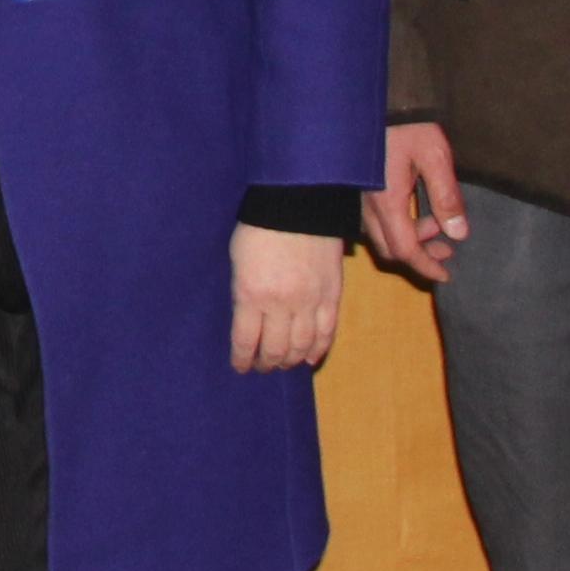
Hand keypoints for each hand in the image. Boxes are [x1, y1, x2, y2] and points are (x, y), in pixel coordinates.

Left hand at [230, 225, 344, 372]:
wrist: (299, 203)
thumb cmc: (260, 226)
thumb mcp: (237, 260)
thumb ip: (242, 292)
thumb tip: (246, 319)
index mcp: (250, 294)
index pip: (245, 341)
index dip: (242, 359)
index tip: (241, 367)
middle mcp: (280, 305)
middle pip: (274, 349)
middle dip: (266, 363)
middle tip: (262, 367)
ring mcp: (309, 302)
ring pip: (301, 346)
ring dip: (290, 360)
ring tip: (283, 364)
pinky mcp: (332, 295)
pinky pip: (327, 332)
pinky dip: (318, 349)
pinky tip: (309, 358)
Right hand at [364, 122, 469, 286]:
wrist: (372, 97)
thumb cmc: (407, 125)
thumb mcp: (435, 157)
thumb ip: (447, 197)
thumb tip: (459, 234)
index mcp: (387, 201)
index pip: (405, 249)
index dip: (426, 266)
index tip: (446, 275)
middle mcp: (368, 204)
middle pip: (389, 247)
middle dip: (419, 255)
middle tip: (446, 249)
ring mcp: (360, 196)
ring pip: (380, 234)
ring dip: (408, 239)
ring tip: (436, 226)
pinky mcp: (359, 187)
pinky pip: (374, 219)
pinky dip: (396, 225)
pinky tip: (413, 210)